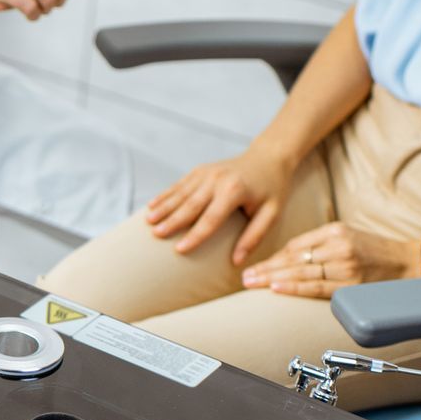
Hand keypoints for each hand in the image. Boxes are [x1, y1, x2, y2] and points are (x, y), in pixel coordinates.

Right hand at [145, 148, 295, 259]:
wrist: (268, 157)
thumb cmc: (272, 190)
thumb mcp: (272, 213)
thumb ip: (254, 236)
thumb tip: (236, 261)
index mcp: (234, 191)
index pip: (211, 218)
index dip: (195, 235)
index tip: (179, 250)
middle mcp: (217, 179)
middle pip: (190, 205)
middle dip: (172, 221)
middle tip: (156, 235)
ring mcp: (206, 172)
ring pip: (180, 194)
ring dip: (163, 207)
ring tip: (148, 222)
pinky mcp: (200, 170)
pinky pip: (179, 185)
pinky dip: (165, 196)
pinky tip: (151, 206)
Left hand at [240, 222, 420, 298]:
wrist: (409, 263)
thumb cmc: (375, 252)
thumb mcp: (347, 237)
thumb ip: (319, 245)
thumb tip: (286, 260)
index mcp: (335, 231)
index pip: (295, 246)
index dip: (273, 258)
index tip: (255, 267)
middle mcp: (338, 245)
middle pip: (294, 258)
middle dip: (266, 269)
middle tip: (245, 278)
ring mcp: (345, 264)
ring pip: (302, 272)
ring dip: (274, 279)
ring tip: (253, 284)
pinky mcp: (351, 283)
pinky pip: (317, 287)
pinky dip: (295, 288)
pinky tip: (277, 288)